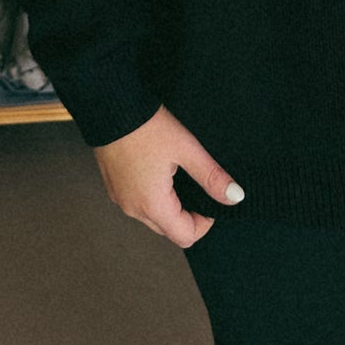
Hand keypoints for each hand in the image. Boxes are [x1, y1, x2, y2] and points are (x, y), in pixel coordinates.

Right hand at [92, 104, 243, 248]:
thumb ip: (211, 176)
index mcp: (152, 205)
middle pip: (168, 230)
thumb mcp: (186, 148)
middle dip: (188, 215)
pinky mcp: (113, 187)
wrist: (110, 107)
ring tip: (178, 174)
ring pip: (152, 217)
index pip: (185, 237)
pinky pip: (138, 203)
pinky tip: (159, 170)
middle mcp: (133, 209)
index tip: (211, 198)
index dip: (205, 223)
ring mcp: (120, 199)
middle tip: (197, 185)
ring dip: (170, 206)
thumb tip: (235, 197)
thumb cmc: (147, 127)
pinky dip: (152, 196)